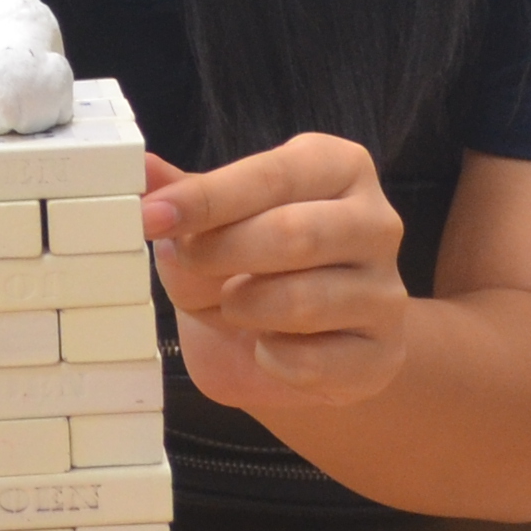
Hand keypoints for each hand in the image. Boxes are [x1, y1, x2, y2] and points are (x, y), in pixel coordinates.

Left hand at [145, 136, 410, 410]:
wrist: (287, 348)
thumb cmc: (247, 267)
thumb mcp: (207, 226)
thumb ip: (182, 198)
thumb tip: (144, 171)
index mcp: (337, 167)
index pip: (271, 175)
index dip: (206, 198)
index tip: (151, 216)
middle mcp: (375, 221)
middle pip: (294, 234)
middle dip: (222, 253)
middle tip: (188, 263)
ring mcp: (386, 291)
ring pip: (303, 302)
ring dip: (245, 309)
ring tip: (233, 306)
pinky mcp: (384, 354)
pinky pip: (314, 362)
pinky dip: (271, 361)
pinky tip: (267, 348)